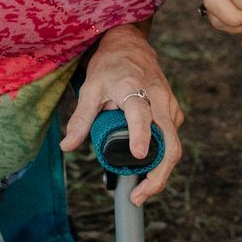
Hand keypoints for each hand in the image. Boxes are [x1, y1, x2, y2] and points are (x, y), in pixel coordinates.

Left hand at [60, 24, 183, 204]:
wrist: (131, 46)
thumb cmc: (109, 66)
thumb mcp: (90, 88)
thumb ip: (81, 118)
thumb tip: (67, 146)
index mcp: (134, 89)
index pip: (141, 114)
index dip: (141, 134)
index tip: (138, 154)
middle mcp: (157, 98)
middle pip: (169, 142)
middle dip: (158, 174)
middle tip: (139, 195)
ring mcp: (169, 106)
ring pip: (174, 145)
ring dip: (161, 171)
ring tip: (140, 190)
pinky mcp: (174, 112)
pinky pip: (173, 140)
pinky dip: (163, 158)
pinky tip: (147, 171)